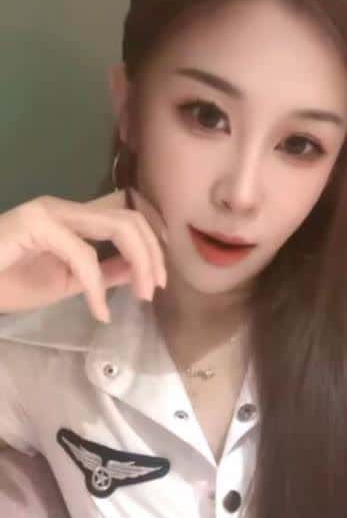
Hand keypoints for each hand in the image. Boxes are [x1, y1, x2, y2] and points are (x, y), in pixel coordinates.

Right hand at [0, 188, 167, 321]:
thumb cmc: (4, 283)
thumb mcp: (65, 283)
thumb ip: (102, 273)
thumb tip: (139, 271)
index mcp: (73, 218)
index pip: (127, 216)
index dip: (153, 243)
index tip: (160, 278)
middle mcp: (65, 207)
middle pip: (131, 218)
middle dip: (153, 253)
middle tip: (156, 289)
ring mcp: (50, 211)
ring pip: (118, 226)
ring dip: (139, 263)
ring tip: (142, 295)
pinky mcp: (37, 224)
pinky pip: (84, 254)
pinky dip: (98, 285)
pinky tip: (99, 310)